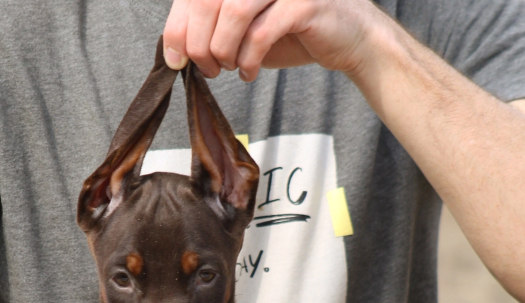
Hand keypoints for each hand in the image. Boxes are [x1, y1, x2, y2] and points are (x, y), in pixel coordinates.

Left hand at [163, 0, 389, 81]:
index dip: (178, 26)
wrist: (348, 38)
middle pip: (208, 0)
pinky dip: (249, 58)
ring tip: (228, 69)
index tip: (176, 59)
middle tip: (208, 68)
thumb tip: (176, 49)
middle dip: (199, 43)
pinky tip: (249, 73)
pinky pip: (262, 32)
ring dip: (222, 50)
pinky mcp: (304, 5)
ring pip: (233, 12)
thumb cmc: (292, 32)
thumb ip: (213, 30)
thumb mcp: (244, 30)